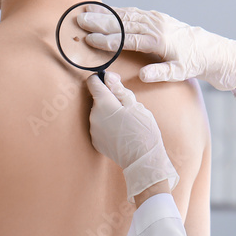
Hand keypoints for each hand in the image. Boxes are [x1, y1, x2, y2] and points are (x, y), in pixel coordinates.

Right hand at [76, 5, 235, 90]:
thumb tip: (141, 76)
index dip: (108, 40)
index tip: (90, 39)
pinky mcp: (156, 17)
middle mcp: (155, 26)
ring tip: (86, 11)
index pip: (128, 39)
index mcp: (158, 40)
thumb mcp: (179, 72)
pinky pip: (133, 12)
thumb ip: (160, 74)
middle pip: (123, 23)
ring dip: (106, 14)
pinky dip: (118, 11)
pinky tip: (105, 10)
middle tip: (80, 20)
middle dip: (101, 22)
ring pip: (126, 14)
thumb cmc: (193, 63)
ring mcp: (156, 19)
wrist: (209, 49)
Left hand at [86, 71, 178, 202]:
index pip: (93, 82)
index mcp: (103, 103)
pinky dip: (107, 125)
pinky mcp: (96, 141)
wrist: (142, 159)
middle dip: (109, 98)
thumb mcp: (135, 105)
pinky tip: (121, 131)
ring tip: (126, 121)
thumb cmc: (142, 130)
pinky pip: (100, 126)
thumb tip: (107, 76)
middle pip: (97, 99)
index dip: (103, 79)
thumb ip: (119, 89)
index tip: (115, 83)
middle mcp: (93, 116)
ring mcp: (93, 130)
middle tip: (127, 106)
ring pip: (98, 113)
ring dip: (108, 112)